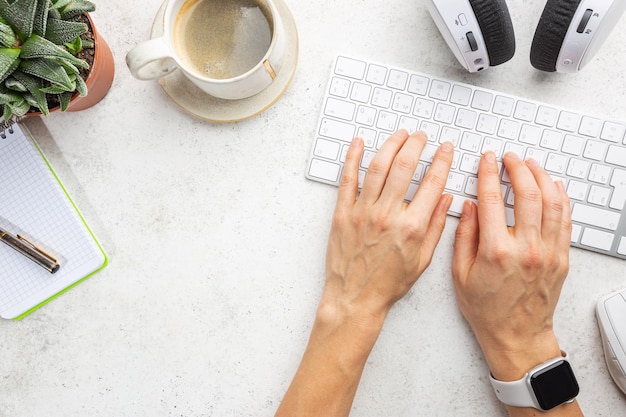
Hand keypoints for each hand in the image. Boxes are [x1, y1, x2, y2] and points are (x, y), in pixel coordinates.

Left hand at [320, 130, 453, 329]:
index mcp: (412, 227)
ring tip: (400, 135)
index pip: (432, 183)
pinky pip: (347, 180)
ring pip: (378, 167)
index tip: (446, 149)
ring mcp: (363, 212)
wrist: (355, 298)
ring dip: (391, 145)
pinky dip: (353, 158)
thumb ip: (436, 227)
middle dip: (416, 145)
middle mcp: (388, 215)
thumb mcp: (422, 260)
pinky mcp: (343, 214)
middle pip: (404, 167)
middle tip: (422, 136)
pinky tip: (359, 143)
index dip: (442, 161)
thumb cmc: (389, 283)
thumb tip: (447, 198)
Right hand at [452, 151, 571, 381]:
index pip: (491, 200)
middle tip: (510, 158)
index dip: (488, 174)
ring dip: (541, 178)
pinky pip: (565, 221)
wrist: (516, 336)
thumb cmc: (487, 310)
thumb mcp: (460, 274)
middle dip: (517, 169)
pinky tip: (553, 187)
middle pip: (527, 194)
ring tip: (531, 165)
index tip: (486, 160)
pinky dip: (561, 198)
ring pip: (552, 202)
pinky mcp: (561, 258)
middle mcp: (525, 249)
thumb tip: (468, 207)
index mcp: (496, 251)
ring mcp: (547, 253)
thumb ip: (464, 236)